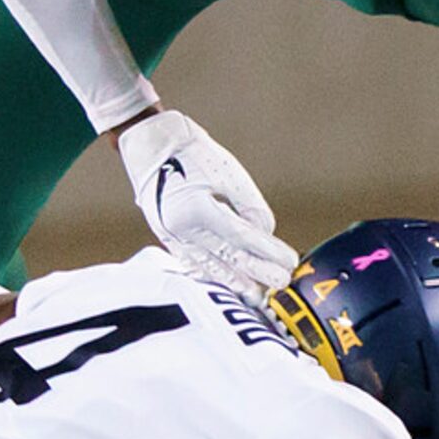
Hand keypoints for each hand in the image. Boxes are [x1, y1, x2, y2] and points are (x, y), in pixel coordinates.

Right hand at [118, 109, 297, 300]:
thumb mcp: (227, 172)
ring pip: (208, 266)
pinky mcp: (165, 236)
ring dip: (234, 280)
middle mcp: (183, 229)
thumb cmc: (190, 152)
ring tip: (255, 293)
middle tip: (280, 283)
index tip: (289, 261)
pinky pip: (192, 262)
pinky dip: (210, 273)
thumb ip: (249, 205)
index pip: (242, 238)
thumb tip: (265, 233)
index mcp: (198, 209)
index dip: (267, 252)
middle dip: (257, 272)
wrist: (149, 145)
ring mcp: (171, 236)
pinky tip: (224, 280)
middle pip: (228, 257)